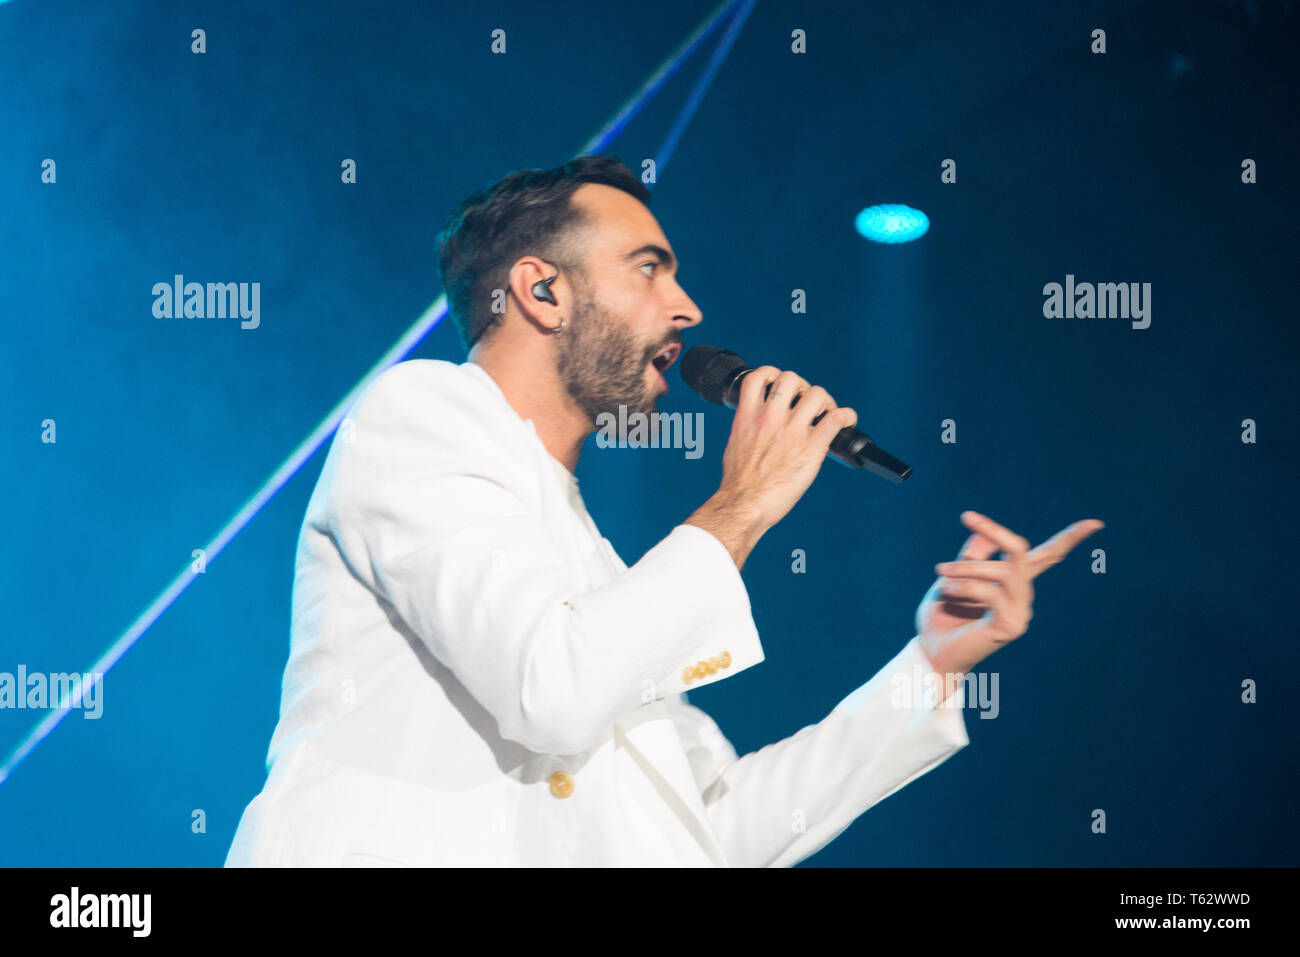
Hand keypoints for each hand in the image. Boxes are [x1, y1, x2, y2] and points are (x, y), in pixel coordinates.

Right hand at [715, 366, 857, 531]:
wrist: (744, 504)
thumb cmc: (739, 483)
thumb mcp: (735, 444)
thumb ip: (749, 427)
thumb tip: (758, 424)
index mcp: (748, 416)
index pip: (759, 376)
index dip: (774, 374)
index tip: (781, 387)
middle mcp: (770, 417)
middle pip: (791, 378)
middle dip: (802, 387)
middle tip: (806, 404)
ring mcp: (791, 430)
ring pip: (817, 394)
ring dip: (825, 402)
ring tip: (825, 415)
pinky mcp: (811, 447)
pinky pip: (836, 419)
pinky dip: (846, 416)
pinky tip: (846, 423)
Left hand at [915, 511, 1103, 675]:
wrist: (932, 653)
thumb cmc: (942, 617)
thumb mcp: (953, 578)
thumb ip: (972, 556)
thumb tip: (984, 530)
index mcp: (1012, 583)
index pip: (1047, 557)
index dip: (1070, 539)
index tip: (1095, 523)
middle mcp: (1022, 596)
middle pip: (1023, 552)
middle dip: (996, 530)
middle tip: (966, 516)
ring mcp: (1020, 612)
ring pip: (1004, 571)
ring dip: (968, 567)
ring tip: (940, 570)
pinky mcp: (1011, 626)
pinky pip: (992, 594)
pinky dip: (964, 588)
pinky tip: (946, 594)